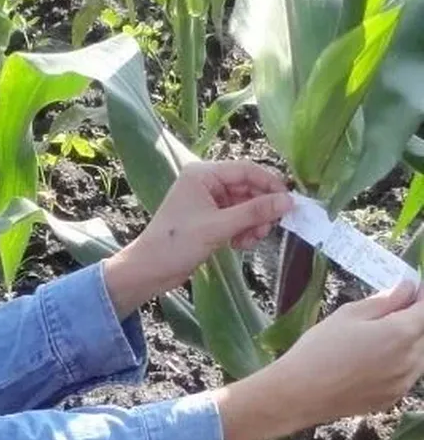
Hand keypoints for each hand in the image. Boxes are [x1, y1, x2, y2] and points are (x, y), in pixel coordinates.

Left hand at [102, 160, 291, 318]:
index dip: (270, 185)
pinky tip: (239, 245)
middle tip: (266, 230)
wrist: (150, 269)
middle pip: (248, 188)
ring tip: (250, 240)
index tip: (289, 204)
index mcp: (202, 174)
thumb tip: (289, 201)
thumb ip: (254, 212)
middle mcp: (205, 183)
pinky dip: (243, 230)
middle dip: (260, 210)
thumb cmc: (177, 243)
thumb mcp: (218, 227)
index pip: (246, 170)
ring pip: (245, 206)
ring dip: (253, 223)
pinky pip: (237, 218)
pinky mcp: (209, 218)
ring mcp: (207, 201)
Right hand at [214, 282, 423, 439]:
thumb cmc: (319, 349)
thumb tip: (408, 288)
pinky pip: (405, 374)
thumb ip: (384, 301)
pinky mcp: (394, 397)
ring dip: (406, 342)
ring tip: (373, 340)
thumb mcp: (347, 315)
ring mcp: (404, 382)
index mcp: (401, 333)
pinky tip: (368, 361)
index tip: (411, 289)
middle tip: (385, 313)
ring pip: (418, 354)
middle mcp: (412, 359)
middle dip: (412, 319)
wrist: (300, 393)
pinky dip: (397, 363)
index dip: (420, 297)